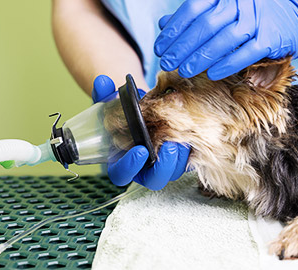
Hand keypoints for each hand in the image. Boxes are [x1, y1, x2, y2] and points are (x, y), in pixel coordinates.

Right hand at [92, 75, 189, 189]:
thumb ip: (105, 95)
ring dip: (180, 158)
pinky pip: (189, 162)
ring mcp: (164, 166)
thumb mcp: (112, 104)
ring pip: (174, 172)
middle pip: (154, 180)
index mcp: (121, 161)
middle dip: (163, 166)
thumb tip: (103, 82)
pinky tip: (193, 134)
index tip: (140, 150)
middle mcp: (144, 168)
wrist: (147, 110)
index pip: (121, 175)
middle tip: (170, 146)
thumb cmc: (125, 113)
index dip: (129, 167)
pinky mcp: (182, 158)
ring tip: (183, 137)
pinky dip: (191, 150)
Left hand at [154, 0, 297, 80]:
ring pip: (223, 40)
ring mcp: (256, 19)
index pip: (193, 9)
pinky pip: (245, 53)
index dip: (174, 30)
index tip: (160, 47)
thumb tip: (163, 24)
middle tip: (168, 62)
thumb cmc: (251, 14)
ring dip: (201, 58)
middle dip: (183, 47)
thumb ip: (194, 15)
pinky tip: (212, 74)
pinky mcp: (270, 38)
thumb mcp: (223, 9)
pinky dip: (227, 64)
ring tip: (185, 71)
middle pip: (205, 25)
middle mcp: (239, 3)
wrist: (293, 17)